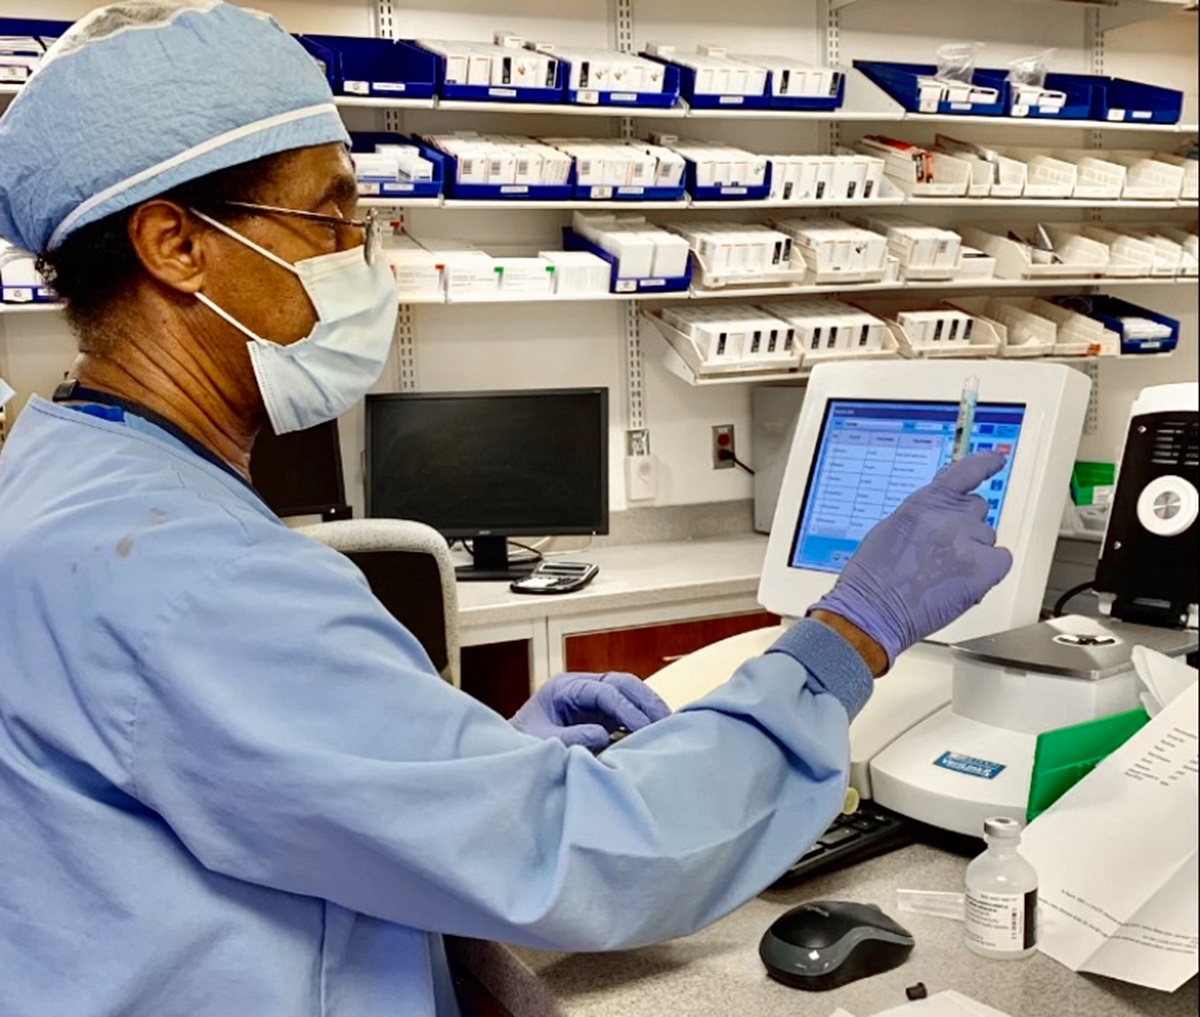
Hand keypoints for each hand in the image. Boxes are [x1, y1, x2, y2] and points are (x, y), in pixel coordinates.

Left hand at [511, 672, 671, 751]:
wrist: (513, 750)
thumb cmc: (523, 742)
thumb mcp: (543, 741)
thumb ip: (571, 737)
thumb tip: (603, 735)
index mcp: (565, 688)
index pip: (604, 691)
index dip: (626, 708)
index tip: (643, 727)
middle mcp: (582, 687)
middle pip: (621, 682)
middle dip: (645, 700)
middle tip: (665, 721)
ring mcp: (593, 699)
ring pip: (629, 692)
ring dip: (649, 706)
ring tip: (668, 725)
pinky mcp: (601, 713)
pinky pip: (627, 708)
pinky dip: (643, 717)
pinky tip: (657, 730)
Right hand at [809, 452, 1013, 668]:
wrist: (873, 611)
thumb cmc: (872, 578)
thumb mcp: (891, 529)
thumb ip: (923, 517)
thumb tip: (941, 518)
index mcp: (923, 503)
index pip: (963, 472)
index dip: (984, 464)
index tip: (995, 460)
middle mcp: (948, 517)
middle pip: (977, 509)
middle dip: (966, 527)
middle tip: (947, 552)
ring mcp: (967, 541)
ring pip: (987, 537)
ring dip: (974, 552)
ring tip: (947, 575)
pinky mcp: (982, 568)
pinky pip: (1002, 560)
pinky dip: (990, 570)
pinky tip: (967, 581)